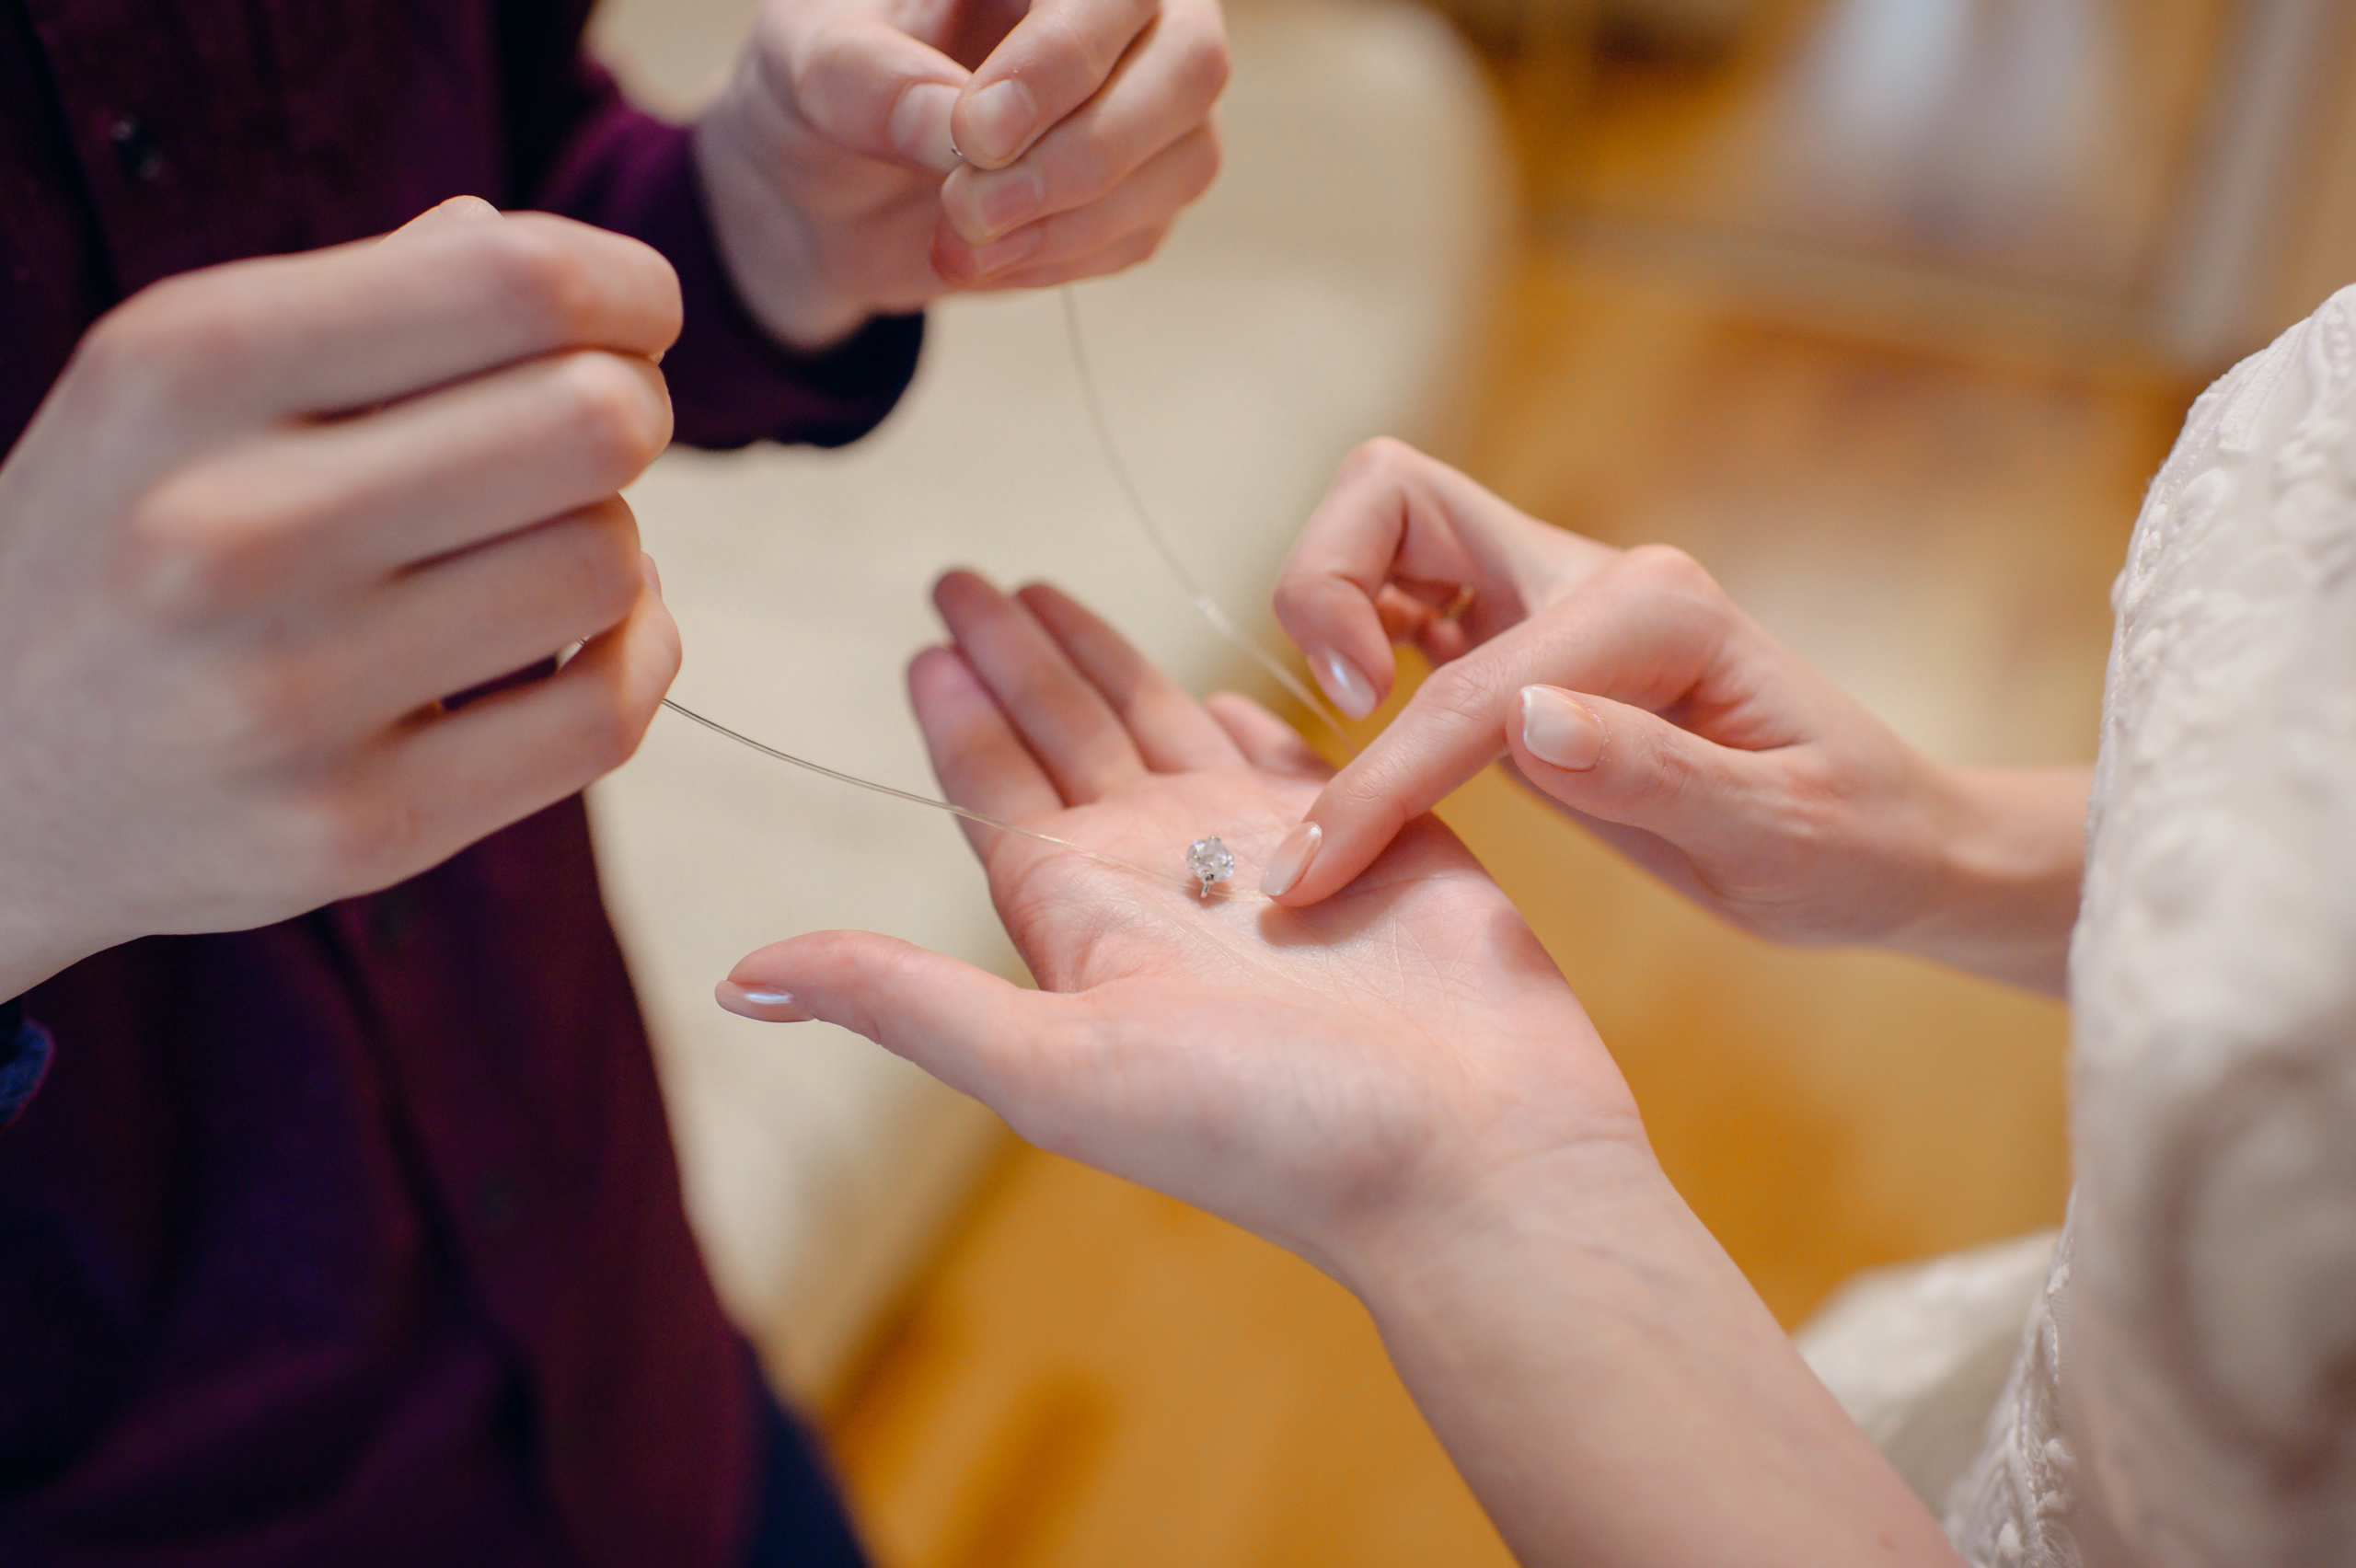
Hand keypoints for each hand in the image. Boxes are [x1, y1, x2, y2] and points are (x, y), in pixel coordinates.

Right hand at [0, 197, 683, 999]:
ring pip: (608, 565)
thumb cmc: (123, 543)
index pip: (512, 283)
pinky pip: (605, 715)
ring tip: (538, 546)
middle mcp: (229, 528)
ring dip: (613, 544)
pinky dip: (637, 656)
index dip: (627, 291)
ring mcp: (288, 694)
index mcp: (189, 369)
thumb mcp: (180, 384)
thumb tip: (549, 262)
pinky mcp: (353, 829)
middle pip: (593, 424)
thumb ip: (370, 301)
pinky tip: (583, 636)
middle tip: (590, 436)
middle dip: (629, 413)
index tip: (633, 319)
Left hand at [695, 0, 1226, 348]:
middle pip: (1191, 66)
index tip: (976, 135)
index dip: (1060, 61)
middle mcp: (1121, 14)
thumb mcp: (808, 69)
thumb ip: (873, 82)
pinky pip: (1143, 232)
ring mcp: (1145, 103)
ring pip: (1186, 158)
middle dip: (1085, 153)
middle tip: (973, 206)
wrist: (824, 189)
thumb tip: (955, 124)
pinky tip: (982, 259)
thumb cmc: (824, 91)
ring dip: (1072, 221)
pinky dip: (1060, 258)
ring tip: (957, 243)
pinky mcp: (1140, 190)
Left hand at [720, 570, 1639, 1271]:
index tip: (919, 640)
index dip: (954, 717)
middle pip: (1065, 738)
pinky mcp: (1366, 828)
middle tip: (962, 578)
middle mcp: (1161, 878)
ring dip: (1108, 664)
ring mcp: (1262, 852)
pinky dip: (1243, 714)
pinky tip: (1211, 683)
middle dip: (1014, 659)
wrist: (1466, 1151)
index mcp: (1082, 917)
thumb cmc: (1267, 1124)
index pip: (995, 791)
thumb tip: (739, 976)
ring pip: (1162, 728)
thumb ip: (904, 1001)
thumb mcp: (1056, 1064)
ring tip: (1057, 595)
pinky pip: (1282, 752)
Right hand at [1267, 439, 2087, 993]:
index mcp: (1655, 614)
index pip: (1470, 688)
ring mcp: (1553, 600)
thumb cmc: (1851, 844)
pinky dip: (1350, 640)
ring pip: (1384, 527)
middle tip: (1343, 718)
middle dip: (1322, 587)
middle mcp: (1595, 580)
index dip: (1380, 778)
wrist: (1890, 844)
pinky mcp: (1524, 641)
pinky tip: (1362, 730)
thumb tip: (1525, 719)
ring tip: (1339, 731)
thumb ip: (1653, 772)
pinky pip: (1403, 595)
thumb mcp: (1778, 835)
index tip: (1310, 867)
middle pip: (1393, 495)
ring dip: (1326, 604)